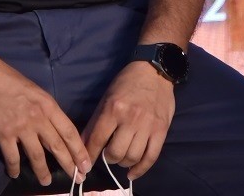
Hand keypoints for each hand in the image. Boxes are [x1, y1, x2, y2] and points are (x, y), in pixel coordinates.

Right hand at [0, 58, 90, 186]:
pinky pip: (13, 157)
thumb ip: (45, 109)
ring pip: (37, 156)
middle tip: (77, 179)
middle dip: (69, 165)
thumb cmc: (8, 79)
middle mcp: (37, 117)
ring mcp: (20, 127)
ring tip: (47, 181)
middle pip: (57, 146)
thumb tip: (53, 129)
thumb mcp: (34, 91)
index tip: (86, 164)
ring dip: (43, 172)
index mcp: (47, 104)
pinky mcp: (3, 134)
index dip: (79, 150)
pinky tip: (14, 174)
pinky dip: (14, 169)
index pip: (69, 131)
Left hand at [82, 62, 174, 180]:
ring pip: (132, 157)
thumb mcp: (107, 97)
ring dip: (123, 163)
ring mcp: (147, 126)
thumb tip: (82, 144)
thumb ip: (95, 122)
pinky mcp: (161, 131)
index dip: (90, 155)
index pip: (98, 139)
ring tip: (121, 158)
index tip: (85, 165)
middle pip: (115, 153)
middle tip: (109, 155)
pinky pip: (151, 158)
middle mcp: (130, 119)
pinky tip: (132, 173)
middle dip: (109, 159)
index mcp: (113, 108)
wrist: (154, 70)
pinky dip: (140, 169)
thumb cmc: (127, 82)